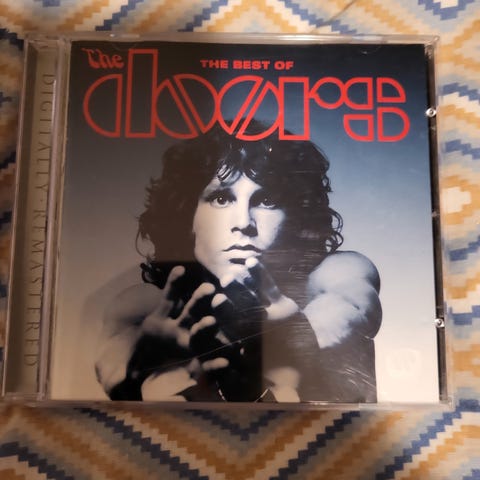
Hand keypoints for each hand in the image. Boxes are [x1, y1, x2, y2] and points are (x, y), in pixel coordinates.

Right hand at [95, 265, 216, 398]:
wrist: (121, 355)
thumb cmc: (128, 375)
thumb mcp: (126, 386)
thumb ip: (130, 390)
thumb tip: (138, 399)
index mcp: (182, 364)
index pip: (200, 365)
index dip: (212, 366)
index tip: (225, 364)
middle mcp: (184, 341)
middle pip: (201, 333)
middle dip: (210, 326)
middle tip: (216, 320)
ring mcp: (176, 323)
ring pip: (191, 310)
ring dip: (200, 300)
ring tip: (209, 289)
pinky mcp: (164, 309)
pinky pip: (170, 295)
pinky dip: (175, 283)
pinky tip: (179, 269)